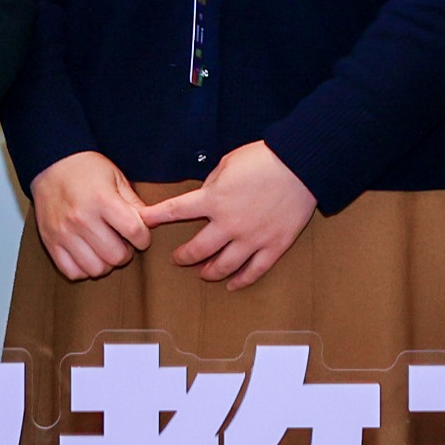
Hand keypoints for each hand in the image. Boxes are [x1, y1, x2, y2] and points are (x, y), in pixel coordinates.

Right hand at [29, 151, 151, 280]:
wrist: (51, 164)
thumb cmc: (87, 170)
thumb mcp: (116, 178)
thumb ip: (135, 203)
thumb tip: (154, 223)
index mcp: (102, 199)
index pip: (135, 232)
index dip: (144, 238)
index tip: (141, 235)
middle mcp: (81, 218)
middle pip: (117, 255)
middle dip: (126, 252)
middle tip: (123, 242)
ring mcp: (64, 232)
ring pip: (96, 269)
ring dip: (106, 263)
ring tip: (105, 249)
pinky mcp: (50, 242)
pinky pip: (73, 272)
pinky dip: (84, 269)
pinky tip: (88, 255)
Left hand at [139, 140, 315, 289]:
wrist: (300, 165)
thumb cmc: (264, 158)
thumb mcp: (228, 162)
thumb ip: (213, 183)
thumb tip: (206, 195)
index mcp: (214, 199)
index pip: (175, 211)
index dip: (156, 217)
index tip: (144, 222)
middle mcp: (229, 224)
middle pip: (198, 250)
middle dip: (183, 257)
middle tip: (177, 259)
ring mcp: (252, 238)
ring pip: (224, 266)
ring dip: (208, 272)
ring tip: (202, 274)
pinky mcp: (273, 246)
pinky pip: (254, 271)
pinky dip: (241, 281)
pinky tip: (232, 285)